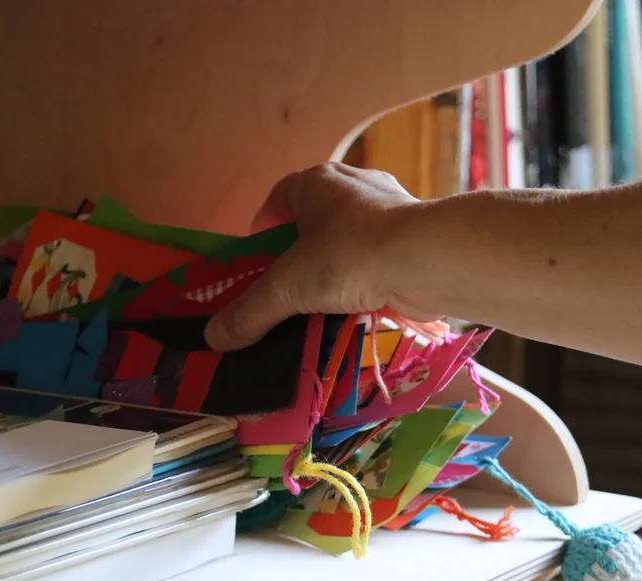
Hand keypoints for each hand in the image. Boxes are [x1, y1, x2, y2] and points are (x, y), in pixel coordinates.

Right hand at [204, 162, 437, 350]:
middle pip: (313, 220)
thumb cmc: (348, 256)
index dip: (262, 229)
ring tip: (323, 301)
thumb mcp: (287, 287)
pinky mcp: (414, 234)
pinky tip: (361, 304)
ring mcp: (389, 208)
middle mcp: (352, 185)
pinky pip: (378, 255)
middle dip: (299, 253)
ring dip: (335, 267)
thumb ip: (250, 312)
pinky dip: (366, 278)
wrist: (428, 258)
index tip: (256, 262)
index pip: (277, 198)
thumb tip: (213, 338)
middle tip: (287, 288)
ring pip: (349, 237)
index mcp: (315, 181)